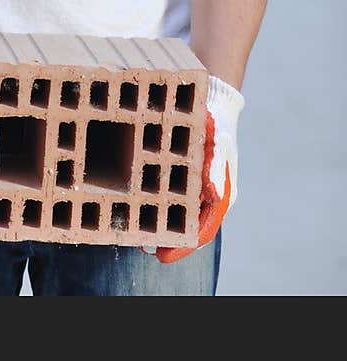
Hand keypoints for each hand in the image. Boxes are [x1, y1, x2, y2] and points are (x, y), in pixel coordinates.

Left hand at [152, 73, 244, 263]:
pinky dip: (161, 205)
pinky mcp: (188, 177)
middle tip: (144, 248)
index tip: (161, 256)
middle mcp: (211, 196)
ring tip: (139, 233)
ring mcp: (200, 188)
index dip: (182, 246)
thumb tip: (214, 195)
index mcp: (222, 194)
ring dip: (163, 224)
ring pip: (181, 214)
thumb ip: (216, 165)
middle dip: (169, 239)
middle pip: (189, 227)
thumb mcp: (218, 141)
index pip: (202, 230)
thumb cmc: (217, 123)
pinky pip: (175, 198)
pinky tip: (143, 205)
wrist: (214, 104)